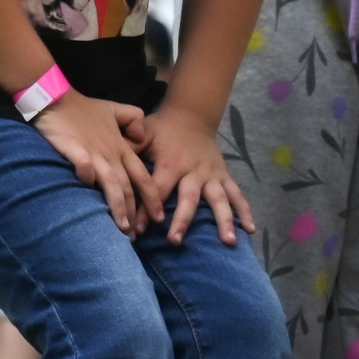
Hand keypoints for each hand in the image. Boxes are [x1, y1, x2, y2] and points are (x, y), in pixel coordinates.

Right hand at [34, 91, 158, 234]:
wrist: (56, 96)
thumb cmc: (84, 108)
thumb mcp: (114, 109)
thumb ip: (133, 120)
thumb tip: (141, 137)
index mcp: (122, 148)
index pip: (143, 177)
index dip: (151, 198)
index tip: (158, 219)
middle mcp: (111, 154)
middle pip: (128, 188)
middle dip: (134, 213)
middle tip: (137, 236)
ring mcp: (93, 152)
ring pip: (111, 184)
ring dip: (118, 206)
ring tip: (122, 227)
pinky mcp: (73, 149)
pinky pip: (83, 164)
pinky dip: (87, 176)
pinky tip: (88, 188)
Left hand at [135, 109, 255, 244]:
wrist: (190, 116)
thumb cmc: (160, 129)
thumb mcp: (142, 133)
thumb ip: (128, 146)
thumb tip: (108, 159)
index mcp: (171, 163)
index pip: (156, 189)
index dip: (146, 209)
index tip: (137, 230)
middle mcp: (194, 171)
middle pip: (189, 199)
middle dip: (182, 221)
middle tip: (174, 241)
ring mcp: (212, 175)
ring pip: (219, 200)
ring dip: (224, 221)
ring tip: (228, 242)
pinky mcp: (224, 177)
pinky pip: (237, 195)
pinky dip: (245, 211)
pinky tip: (250, 230)